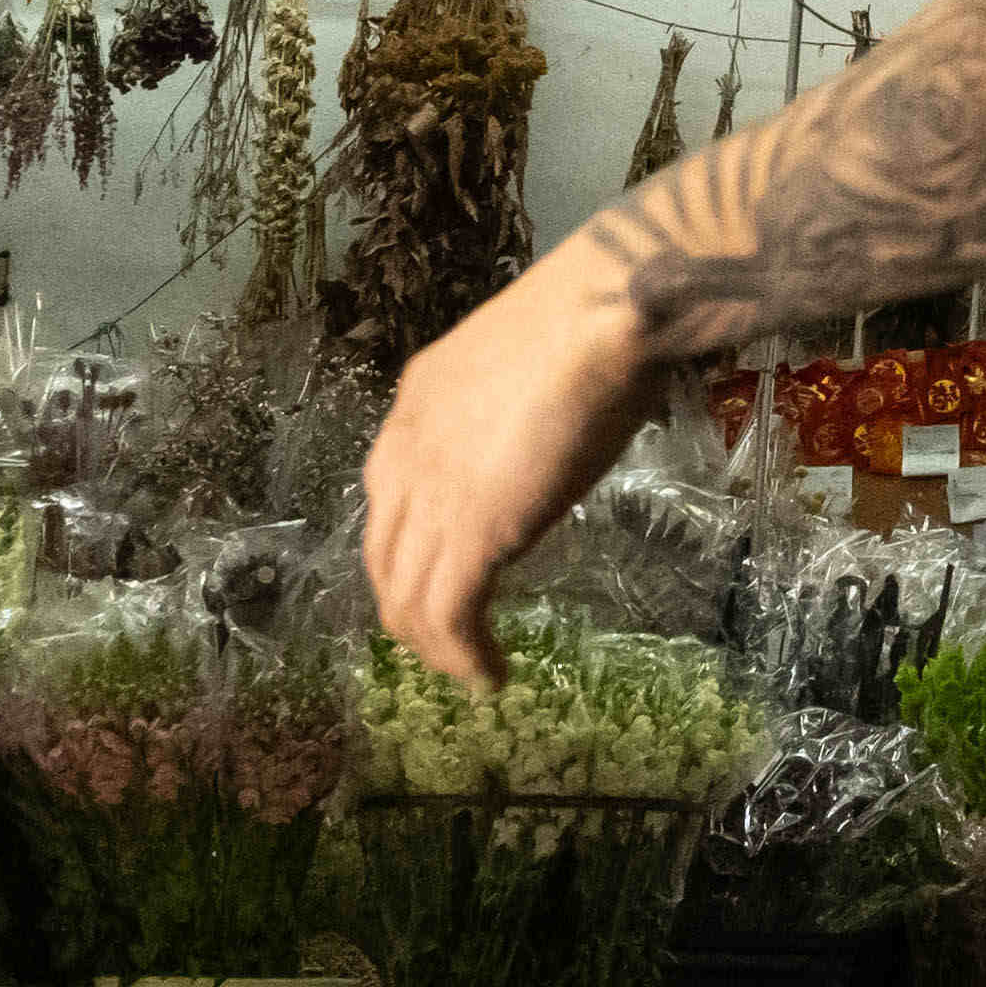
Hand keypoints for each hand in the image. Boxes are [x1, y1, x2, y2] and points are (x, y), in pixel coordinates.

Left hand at [358, 256, 665, 685]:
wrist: (602, 311)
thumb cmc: (590, 318)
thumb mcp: (526, 364)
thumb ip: (512, 409)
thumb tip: (542, 434)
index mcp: (414, 406)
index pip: (388, 499)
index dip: (407, 548)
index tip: (440, 574)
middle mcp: (404, 454)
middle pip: (383, 556)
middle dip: (407, 609)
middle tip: (445, 643)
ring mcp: (433, 496)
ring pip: (407, 596)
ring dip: (434, 646)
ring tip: (468, 671)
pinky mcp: (473, 533)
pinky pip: (449, 615)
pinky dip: (464, 656)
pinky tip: (490, 675)